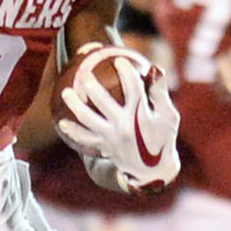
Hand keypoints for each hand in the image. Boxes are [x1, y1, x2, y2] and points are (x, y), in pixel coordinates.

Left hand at [56, 45, 179, 191]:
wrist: (153, 170)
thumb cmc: (161, 136)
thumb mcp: (168, 115)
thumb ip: (159, 92)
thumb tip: (155, 68)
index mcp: (141, 116)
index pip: (133, 90)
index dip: (126, 73)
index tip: (119, 60)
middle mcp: (124, 126)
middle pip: (105, 104)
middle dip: (94, 88)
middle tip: (84, 75)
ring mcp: (112, 138)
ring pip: (89, 121)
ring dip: (75, 106)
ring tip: (66, 92)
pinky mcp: (104, 147)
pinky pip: (84, 138)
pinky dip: (73, 131)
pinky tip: (61, 122)